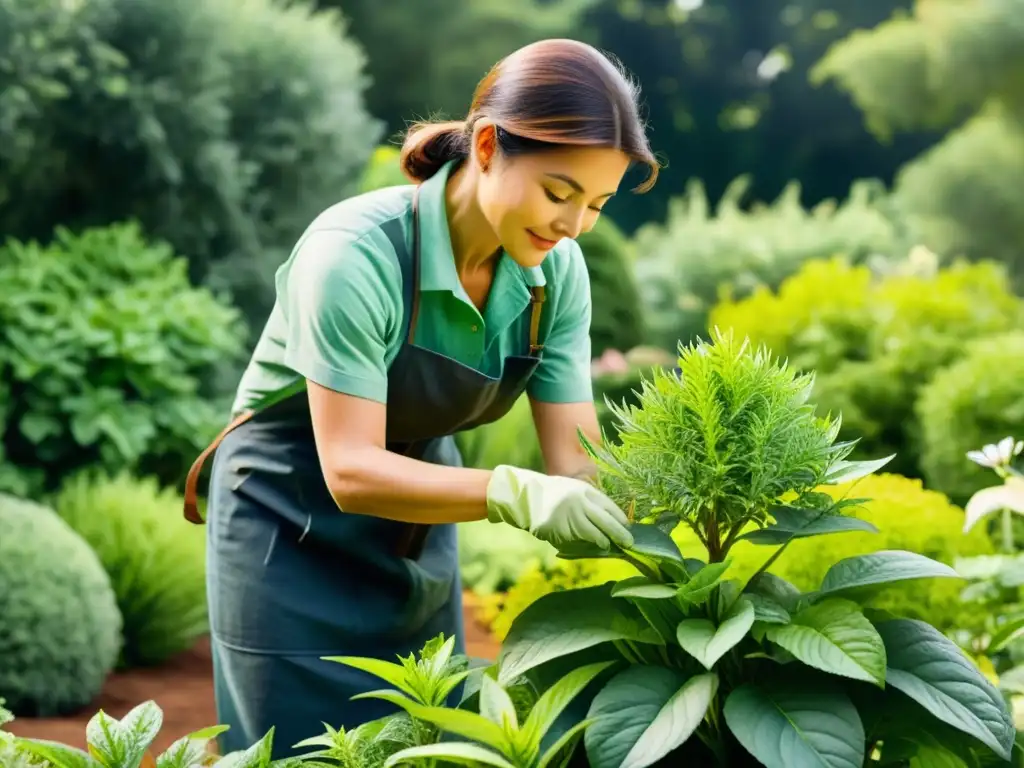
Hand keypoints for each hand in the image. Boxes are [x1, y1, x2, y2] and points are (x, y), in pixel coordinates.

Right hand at [485, 465, 632, 550]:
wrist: (525, 496)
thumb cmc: (552, 493)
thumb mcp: (572, 489)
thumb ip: (589, 502)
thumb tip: (609, 520)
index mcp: (584, 491)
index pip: (609, 507)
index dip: (620, 519)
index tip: (628, 527)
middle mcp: (580, 503)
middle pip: (606, 522)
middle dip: (619, 534)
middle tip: (628, 542)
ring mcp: (569, 517)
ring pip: (593, 533)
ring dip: (602, 541)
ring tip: (607, 544)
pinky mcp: (560, 530)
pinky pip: (575, 539)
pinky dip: (583, 543)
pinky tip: (587, 545)